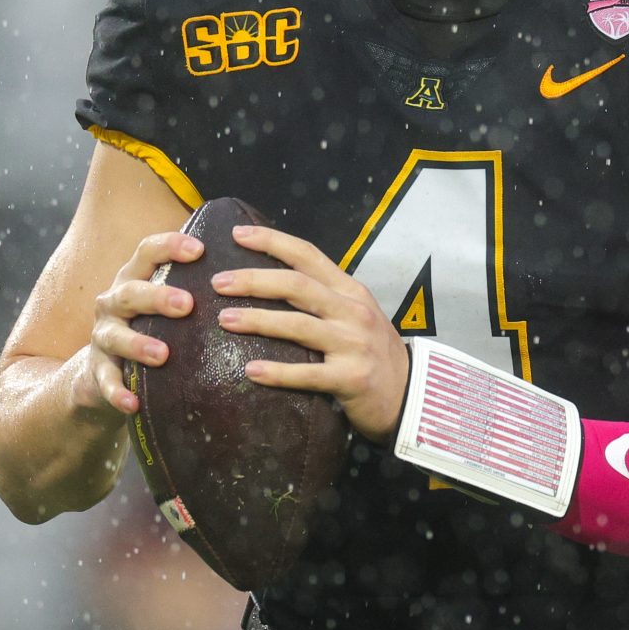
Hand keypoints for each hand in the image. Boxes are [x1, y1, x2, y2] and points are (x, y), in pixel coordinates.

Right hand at [74, 230, 202, 415]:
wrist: (104, 370)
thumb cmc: (150, 325)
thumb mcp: (165, 302)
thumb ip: (194, 285)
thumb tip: (251, 271)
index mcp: (135, 278)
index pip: (148, 252)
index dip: (170, 247)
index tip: (200, 250)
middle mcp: (114, 302)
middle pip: (130, 292)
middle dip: (157, 296)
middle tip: (187, 304)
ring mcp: (104, 336)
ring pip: (115, 336)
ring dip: (138, 344)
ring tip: (163, 355)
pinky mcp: (98, 370)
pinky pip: (106, 381)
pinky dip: (118, 392)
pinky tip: (133, 403)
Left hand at [211, 223, 408, 443]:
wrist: (410, 394)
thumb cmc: (372, 352)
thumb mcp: (356, 315)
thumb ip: (323, 298)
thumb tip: (269, 283)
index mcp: (351, 290)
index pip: (308, 256)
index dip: (272, 242)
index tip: (237, 236)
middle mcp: (353, 311)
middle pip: (297, 286)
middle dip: (253, 280)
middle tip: (218, 283)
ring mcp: (354, 344)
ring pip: (297, 325)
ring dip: (257, 320)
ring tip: (224, 320)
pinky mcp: (352, 378)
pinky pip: (307, 374)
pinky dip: (277, 372)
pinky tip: (251, 370)